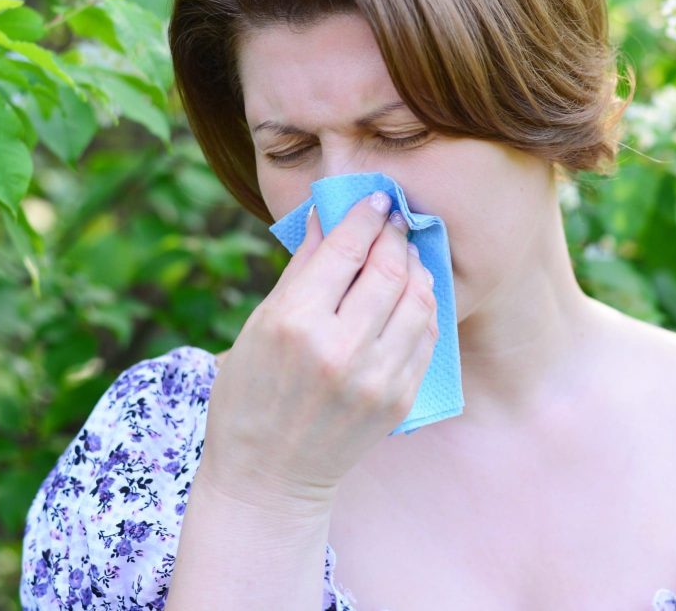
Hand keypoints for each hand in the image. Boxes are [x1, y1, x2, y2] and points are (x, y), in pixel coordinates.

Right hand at [197, 191, 437, 515]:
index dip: (367, 216)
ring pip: (417, 300)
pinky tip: (413, 294)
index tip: (378, 199)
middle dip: (396, 236)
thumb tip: (328, 213)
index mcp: (295, 323)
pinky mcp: (398, 399)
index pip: (346, 250)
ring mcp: (375, 378)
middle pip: (389, 270)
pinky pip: (425, 337)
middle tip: (397, 220)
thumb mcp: (260, 324)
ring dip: (417, 267)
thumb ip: (301, 267)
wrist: (269, 477)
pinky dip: (423, 306)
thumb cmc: (250, 395)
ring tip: (406, 254)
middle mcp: (339, 349)